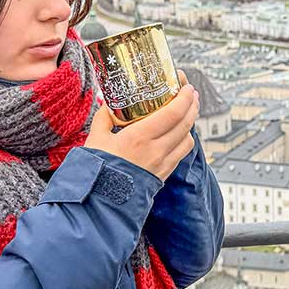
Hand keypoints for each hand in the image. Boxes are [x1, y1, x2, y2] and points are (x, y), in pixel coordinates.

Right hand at [84, 69, 199, 181]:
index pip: (173, 113)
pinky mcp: (163, 174)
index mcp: (139, 137)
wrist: (100, 201)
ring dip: (190, 123)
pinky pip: (181, 153)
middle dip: (192, 106)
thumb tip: (108, 102)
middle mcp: (156, 150)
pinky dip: (184, 140)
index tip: (186, 87)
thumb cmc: (96, 169)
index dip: (184, 98)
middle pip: (185, 123)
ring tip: (187, 112)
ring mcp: (162, 163)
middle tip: (191, 94)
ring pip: (188, 139)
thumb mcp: (96, 137)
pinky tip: (178, 134)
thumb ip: (105, 116)